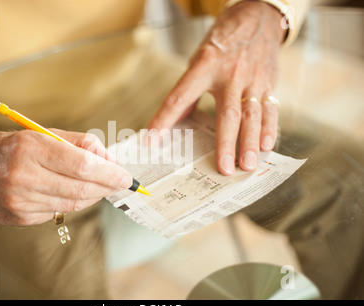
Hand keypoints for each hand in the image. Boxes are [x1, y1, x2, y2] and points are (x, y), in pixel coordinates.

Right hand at [0, 130, 132, 225]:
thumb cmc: (6, 148)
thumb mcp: (42, 134)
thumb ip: (79, 143)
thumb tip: (109, 160)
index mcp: (31, 148)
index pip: (83, 166)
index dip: (110, 174)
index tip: (126, 177)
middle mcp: (25, 176)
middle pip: (82, 188)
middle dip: (107, 187)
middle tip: (120, 182)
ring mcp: (22, 201)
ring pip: (73, 203)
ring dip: (94, 195)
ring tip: (101, 186)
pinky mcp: (21, 217)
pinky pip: (58, 211)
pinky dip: (73, 202)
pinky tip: (73, 192)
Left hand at [148, 1, 286, 174]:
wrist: (257, 18)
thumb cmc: (223, 44)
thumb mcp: (199, 60)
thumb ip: (189, 91)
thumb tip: (173, 122)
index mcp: (205, 67)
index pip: (180, 97)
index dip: (164, 119)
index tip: (152, 140)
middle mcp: (230, 75)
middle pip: (227, 115)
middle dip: (226, 144)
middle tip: (224, 168)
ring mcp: (253, 80)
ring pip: (253, 116)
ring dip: (250, 143)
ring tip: (247, 165)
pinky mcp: (269, 83)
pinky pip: (271, 109)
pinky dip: (269, 129)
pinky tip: (266, 146)